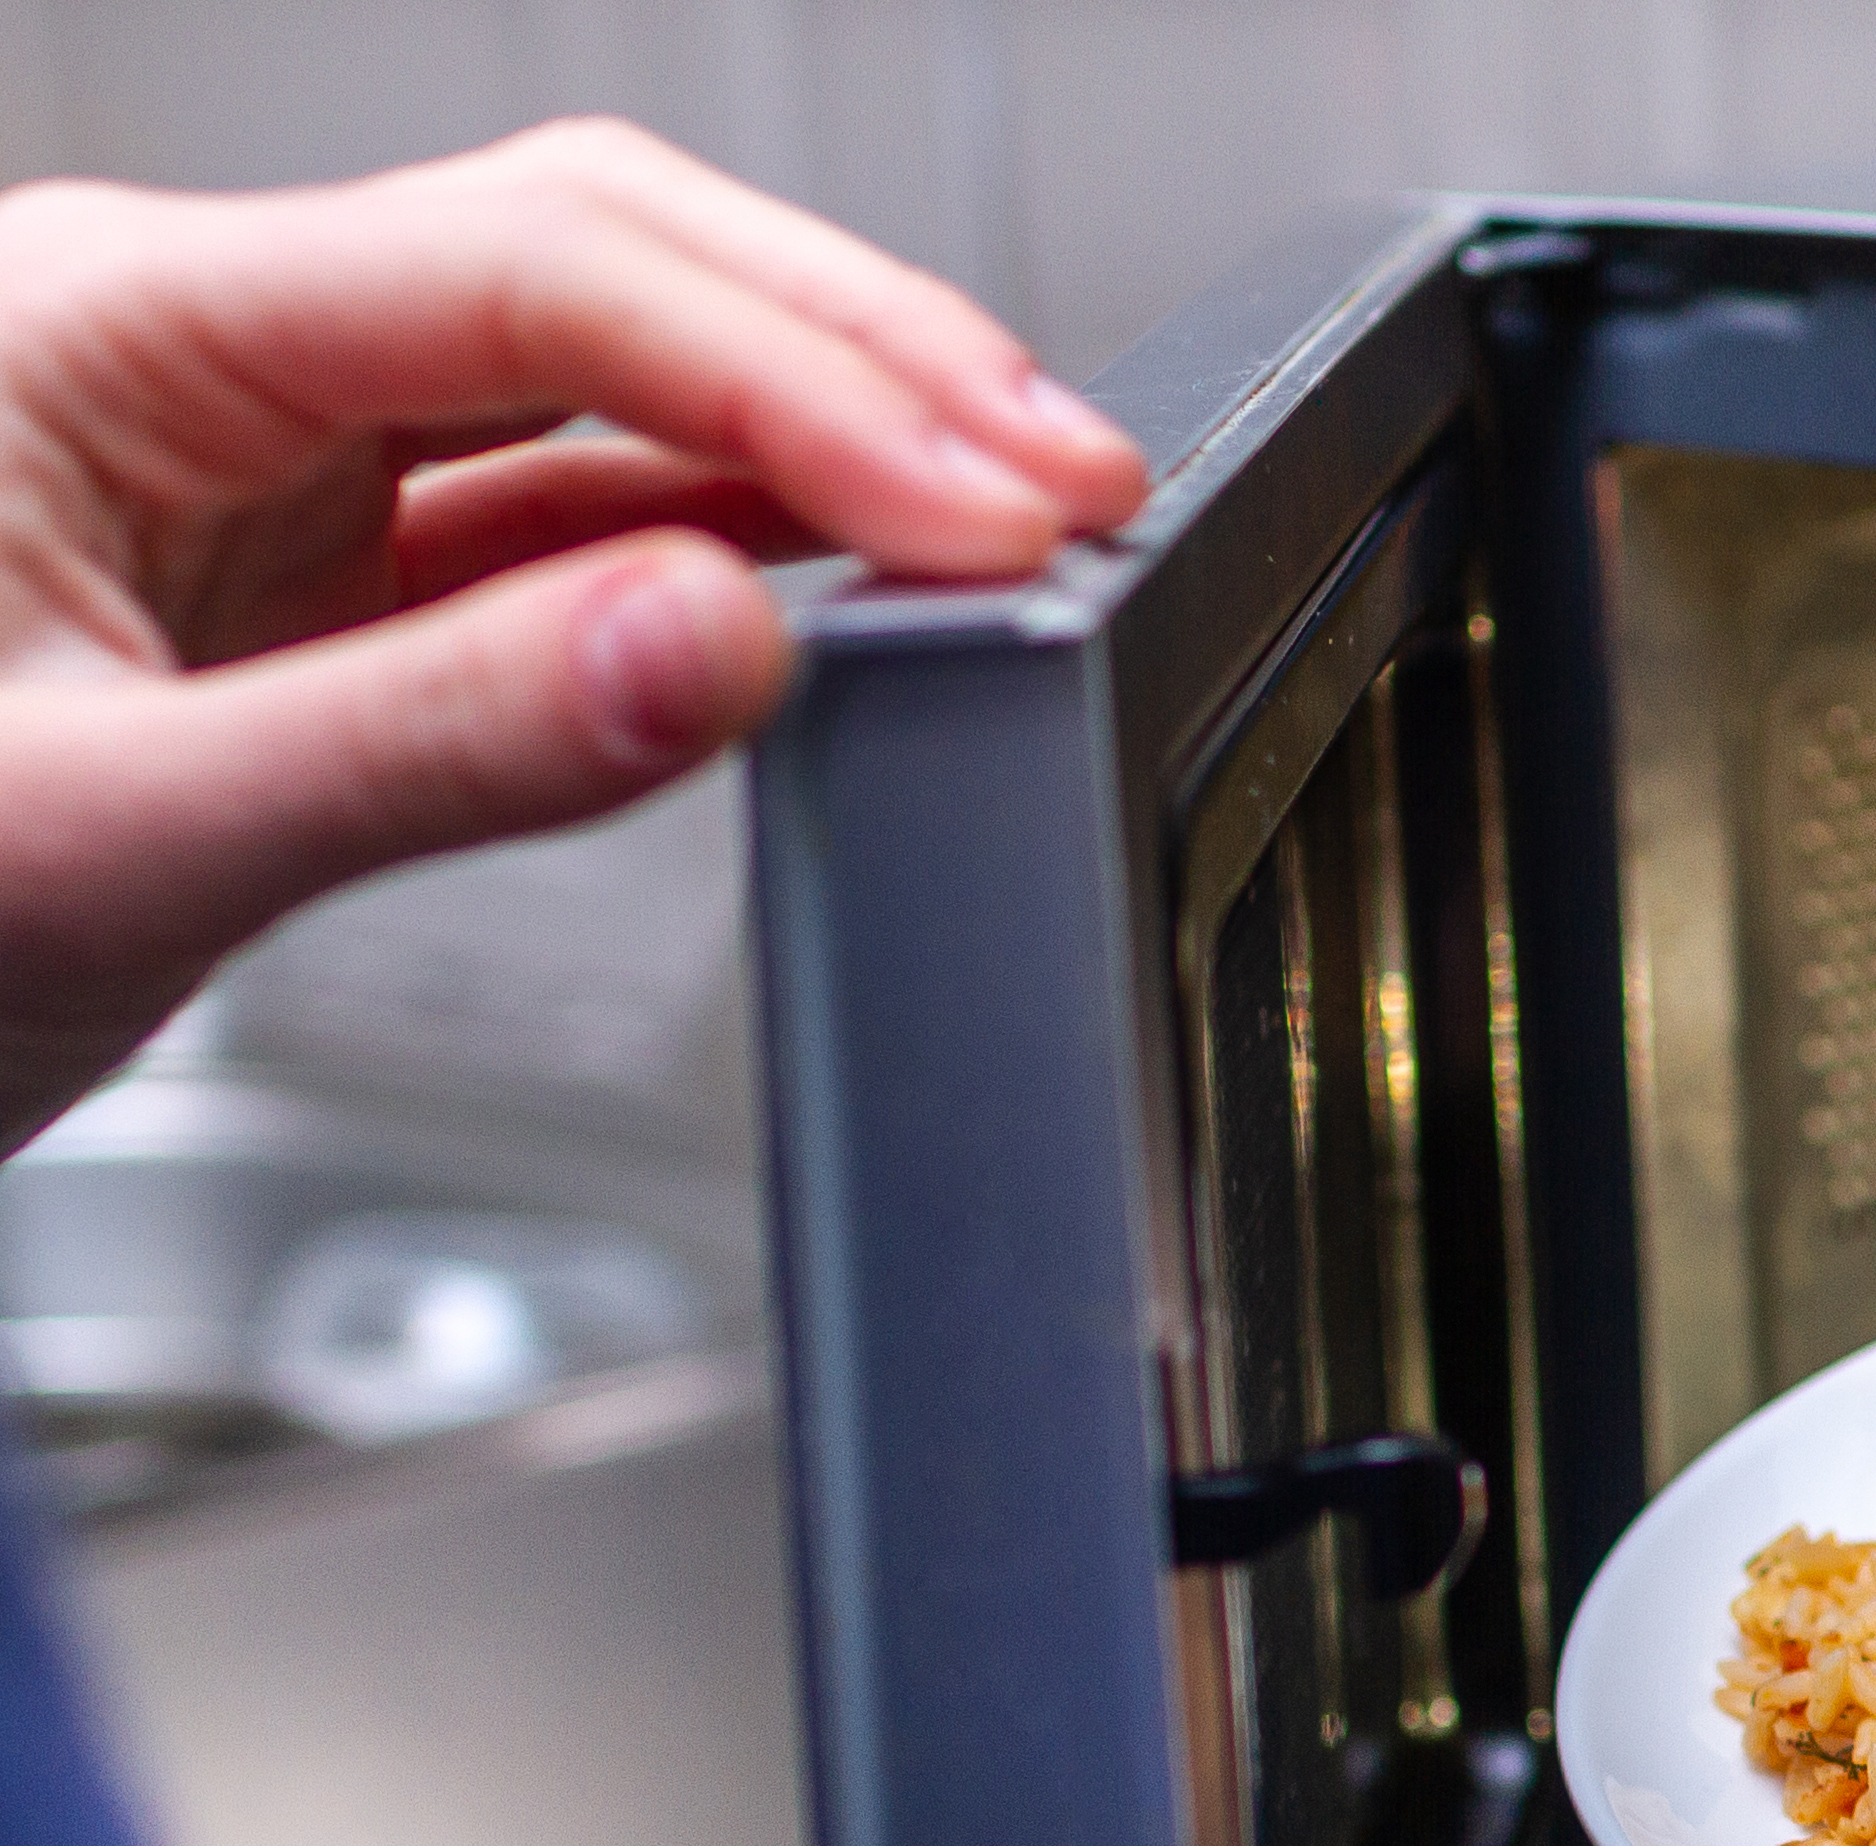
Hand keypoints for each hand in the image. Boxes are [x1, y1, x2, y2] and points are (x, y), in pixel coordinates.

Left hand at [0, 121, 1148, 1142]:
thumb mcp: (105, 848)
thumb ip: (429, 748)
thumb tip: (717, 643)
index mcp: (94, 332)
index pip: (531, 282)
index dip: (798, 385)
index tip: (984, 513)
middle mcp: (179, 355)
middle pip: (595, 255)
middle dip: (855, 357)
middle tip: (1067, 482)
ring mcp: (245, 463)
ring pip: (597, 369)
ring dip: (815, 435)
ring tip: (1013, 525)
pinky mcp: (300, 583)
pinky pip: (553, 510)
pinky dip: (727, 540)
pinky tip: (852, 585)